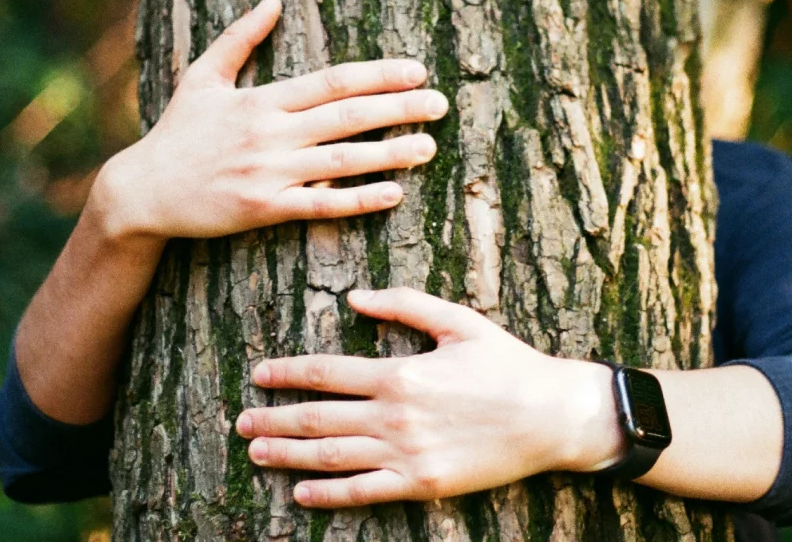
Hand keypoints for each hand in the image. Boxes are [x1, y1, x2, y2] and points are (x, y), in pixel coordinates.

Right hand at [91, 0, 448, 243]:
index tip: (416, 70)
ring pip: (341, 160)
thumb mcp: (201, 76)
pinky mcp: (264, 209)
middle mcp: (270, 134)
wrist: (142, 192)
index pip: (332, 81)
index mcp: (261, 99)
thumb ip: (239, 37)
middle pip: (347, 116)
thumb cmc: (176, 132)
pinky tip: (393, 193)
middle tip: (440, 104)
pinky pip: (321, 204)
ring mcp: (269, 173)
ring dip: (389, 153)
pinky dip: (359, 199)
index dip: (378, 75)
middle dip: (398, 108)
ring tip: (429, 146)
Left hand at [235, 288, 624, 508]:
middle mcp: (395, 416)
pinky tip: (302, 494)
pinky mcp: (422, 484)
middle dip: (274, 418)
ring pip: (331, 456)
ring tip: (256, 452)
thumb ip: (404, 305)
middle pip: (318, 418)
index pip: (326, 372)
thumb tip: (353, 297)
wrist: (551, 415)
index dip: (288, 373)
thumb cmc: (506, 364)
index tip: (260, 374)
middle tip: (241, 421)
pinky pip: (364, 492)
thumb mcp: (458, 321)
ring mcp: (406, 454)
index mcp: (401, 372)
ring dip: (288, 455)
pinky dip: (328, 495)